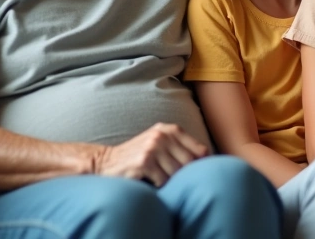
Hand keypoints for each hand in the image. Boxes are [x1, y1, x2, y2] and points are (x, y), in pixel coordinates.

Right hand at [91, 123, 209, 186]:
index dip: (201, 165)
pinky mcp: (144, 161)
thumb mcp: (160, 144)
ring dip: (170, 180)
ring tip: (159, 177)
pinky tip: (150, 181)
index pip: (201, 150)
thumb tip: (209, 160)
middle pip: (190, 163)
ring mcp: (153, 147)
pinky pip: (164, 180)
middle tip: (175, 179)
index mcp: (171, 129)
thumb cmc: (138, 156)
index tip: (196, 174)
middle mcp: (163, 135)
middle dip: (184, 175)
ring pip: (177, 173)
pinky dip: (159, 185)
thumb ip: (181, 147)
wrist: (105, 162)